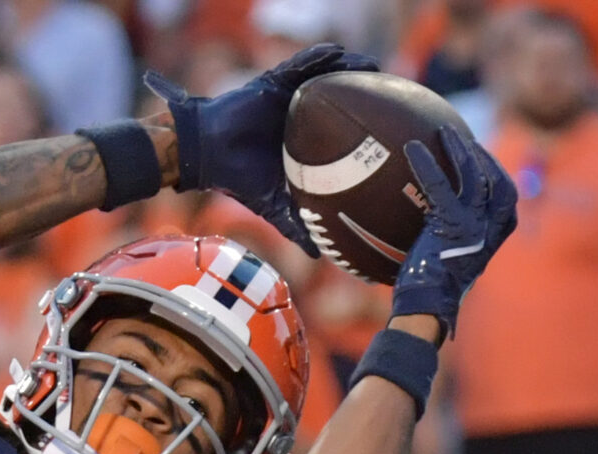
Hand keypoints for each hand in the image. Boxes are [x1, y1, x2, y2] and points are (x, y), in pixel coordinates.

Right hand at [146, 44, 377, 253]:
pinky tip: (335, 52)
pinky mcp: (271, 83)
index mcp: (305, 137)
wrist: (207, 157)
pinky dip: (316, 57)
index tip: (391, 121)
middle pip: (339, 94)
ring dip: (347, 66)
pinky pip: (298, 65)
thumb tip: (320, 257)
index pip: (341, 124)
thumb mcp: (275, 206)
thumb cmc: (239, 179)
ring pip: (324, 76)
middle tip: (389, 88)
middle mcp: (300, 114)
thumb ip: (297, 225)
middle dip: (364, 87)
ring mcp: (287, 96)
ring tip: (370, 65)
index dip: (364, 120)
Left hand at [388, 127, 518, 336]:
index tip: (479, 154)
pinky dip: (427, 164)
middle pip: (493, 177)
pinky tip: (413, 149)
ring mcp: (475, 224)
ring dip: (457, 149)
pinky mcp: (452, 225)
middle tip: (459, 137)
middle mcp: (492, 226)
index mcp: (498, 233)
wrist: (427, 307)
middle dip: (479, 154)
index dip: (493, 170)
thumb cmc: (433, 287)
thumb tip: (437, 221)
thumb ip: (458, 236)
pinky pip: (439, 186)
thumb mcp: (455, 257)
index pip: (504, 192)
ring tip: (442, 131)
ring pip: (471, 175)